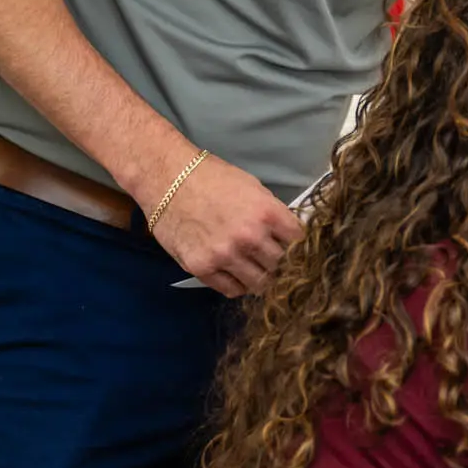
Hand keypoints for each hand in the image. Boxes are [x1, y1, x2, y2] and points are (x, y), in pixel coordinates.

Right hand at [144, 152, 302, 297]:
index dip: (300, 248)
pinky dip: (238, 285)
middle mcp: (249, 237)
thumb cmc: (211, 177)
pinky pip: (231, 290)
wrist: (167, 178)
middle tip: (275, 262)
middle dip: (282, 265)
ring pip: (259, 283)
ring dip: (261, 278)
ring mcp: (225, 255)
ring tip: (256, 269)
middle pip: (282, 266)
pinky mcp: (201, 267)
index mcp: (266, 213)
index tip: (297, 251)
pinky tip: (236, 273)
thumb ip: (272, 214)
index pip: (299, 243)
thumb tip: (288, 236)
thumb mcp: (253, 188)